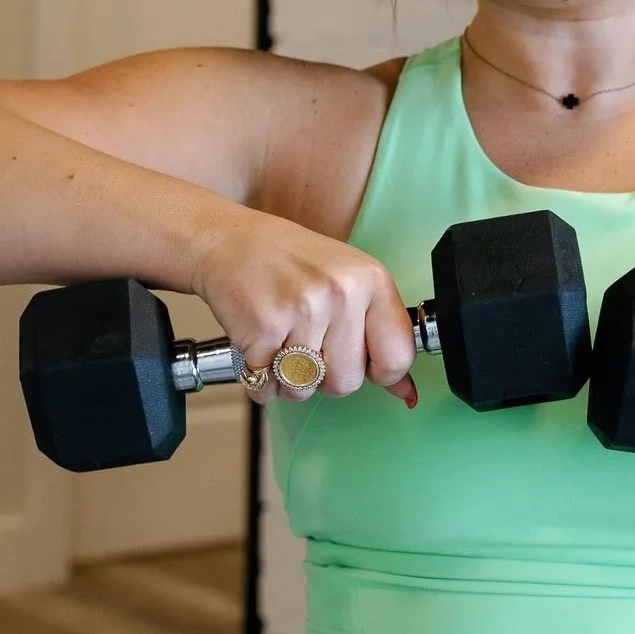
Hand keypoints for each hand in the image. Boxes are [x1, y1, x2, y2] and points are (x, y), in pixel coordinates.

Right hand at [188, 208, 421, 408]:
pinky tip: (258, 348)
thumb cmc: (287, 262)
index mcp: (371, 280)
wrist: (227, 241)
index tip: (359, 360)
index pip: (397, 357)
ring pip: (304, 388)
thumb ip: (379, 333)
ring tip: (281, 343)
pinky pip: (267, 386)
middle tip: (307, 343)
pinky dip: (258, 379)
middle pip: (346, 383)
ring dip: (288, 380)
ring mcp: (301, 310)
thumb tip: (407, 391)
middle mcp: (340, 293)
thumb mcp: (347, 281)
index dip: (377, 372)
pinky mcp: (263, 327)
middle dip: (323, 376)